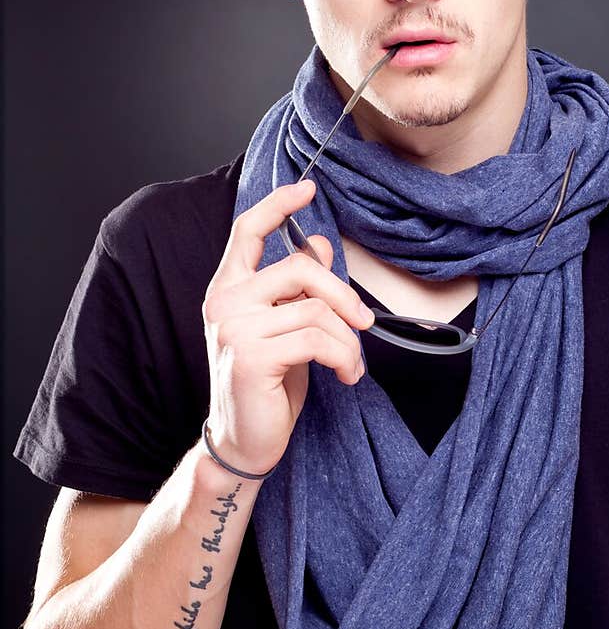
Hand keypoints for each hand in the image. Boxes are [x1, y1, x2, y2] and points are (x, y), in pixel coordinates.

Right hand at [201, 179, 374, 474]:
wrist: (246, 440)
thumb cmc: (267, 385)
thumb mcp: (286, 328)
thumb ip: (297, 288)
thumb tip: (318, 243)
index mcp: (229, 289)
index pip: (247, 231)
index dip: (277, 205)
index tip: (307, 188)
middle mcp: (225, 302)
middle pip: (299, 269)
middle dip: (343, 295)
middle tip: (364, 324)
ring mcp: (235, 328)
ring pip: (316, 310)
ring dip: (348, 341)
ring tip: (351, 365)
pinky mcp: (252, 357)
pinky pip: (317, 340)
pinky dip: (344, 358)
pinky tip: (345, 376)